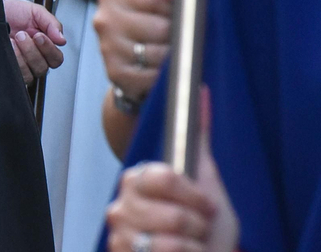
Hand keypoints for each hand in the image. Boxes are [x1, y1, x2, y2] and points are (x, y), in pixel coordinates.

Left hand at [3, 0, 65, 84]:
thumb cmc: (14, 13)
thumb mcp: (35, 12)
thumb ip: (51, 23)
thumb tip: (62, 40)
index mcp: (45, 47)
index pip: (56, 58)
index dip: (49, 49)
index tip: (39, 35)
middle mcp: (35, 59)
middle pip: (43, 68)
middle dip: (32, 50)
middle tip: (22, 35)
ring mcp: (22, 66)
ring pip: (30, 74)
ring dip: (21, 56)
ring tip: (13, 40)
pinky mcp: (10, 69)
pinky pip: (16, 75)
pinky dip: (13, 61)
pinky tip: (8, 48)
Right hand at [94, 0, 175, 101]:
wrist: (134, 59)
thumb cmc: (151, 22)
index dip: (172, 7)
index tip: (169, 12)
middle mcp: (104, 19)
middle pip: (160, 28)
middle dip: (173, 34)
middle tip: (169, 36)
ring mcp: (107, 46)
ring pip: (159, 53)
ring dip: (170, 56)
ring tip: (165, 52)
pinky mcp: (115, 72)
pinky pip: (152, 75)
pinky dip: (160, 74)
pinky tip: (157, 68)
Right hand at [106, 91, 237, 251]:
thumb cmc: (205, 225)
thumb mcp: (206, 178)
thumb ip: (199, 134)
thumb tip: (201, 91)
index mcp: (138, 180)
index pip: (162, 177)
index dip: (193, 194)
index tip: (206, 204)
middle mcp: (121, 205)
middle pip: (170, 212)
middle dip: (195, 223)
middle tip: (196, 227)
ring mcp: (120, 233)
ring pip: (167, 238)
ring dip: (191, 245)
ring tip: (188, 244)